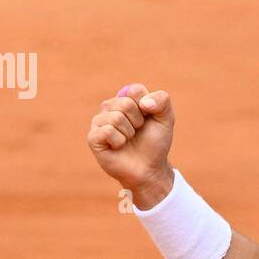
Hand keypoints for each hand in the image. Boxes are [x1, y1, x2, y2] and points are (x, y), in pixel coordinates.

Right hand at [86, 83, 175, 207]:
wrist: (149, 168)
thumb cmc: (155, 142)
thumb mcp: (166, 119)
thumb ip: (162, 100)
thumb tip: (144, 103)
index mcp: (125, 98)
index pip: (135, 90)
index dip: (147, 107)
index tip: (148, 118)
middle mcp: (110, 107)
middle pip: (125, 103)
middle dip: (138, 121)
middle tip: (137, 132)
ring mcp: (99, 122)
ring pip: (116, 117)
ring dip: (129, 133)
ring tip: (128, 140)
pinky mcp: (93, 137)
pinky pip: (107, 131)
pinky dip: (119, 141)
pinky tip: (118, 146)